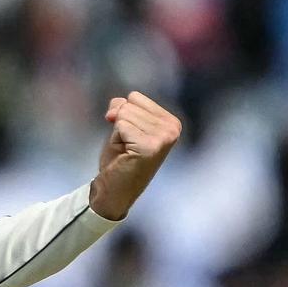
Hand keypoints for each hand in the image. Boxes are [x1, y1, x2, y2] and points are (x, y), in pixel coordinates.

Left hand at [90, 91, 181, 220]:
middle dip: (120, 123)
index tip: (130, 135)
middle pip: (129, 104)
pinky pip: (120, 124)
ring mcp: (163, 138)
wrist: (115, 189)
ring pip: (123, 113)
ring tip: (127, 149)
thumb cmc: (120, 157)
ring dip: (118, 132)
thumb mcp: (123, 124)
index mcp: (171, 121)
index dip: (124, 114)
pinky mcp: (150, 146)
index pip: (135, 96)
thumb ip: (122, 107)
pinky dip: (116, 138)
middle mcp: (172, 128)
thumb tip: (115, 111)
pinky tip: (125, 153)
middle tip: (127, 144)